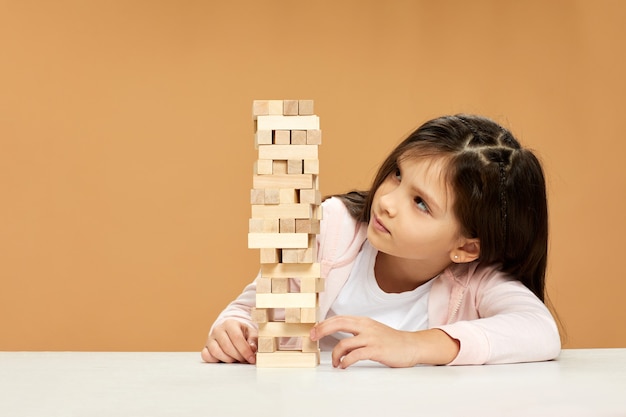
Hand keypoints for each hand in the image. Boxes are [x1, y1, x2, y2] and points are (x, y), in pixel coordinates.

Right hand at [201, 320, 257, 363]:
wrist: (229, 330)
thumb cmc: (241, 332)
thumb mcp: (250, 332)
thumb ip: (253, 339)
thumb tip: (252, 348)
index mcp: (230, 323)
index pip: (237, 338)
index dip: (245, 350)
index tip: (252, 359)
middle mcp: (218, 330)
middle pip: (227, 347)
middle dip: (238, 357)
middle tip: (244, 360)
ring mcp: (210, 338)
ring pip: (216, 352)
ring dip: (228, 360)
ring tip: (236, 360)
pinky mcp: (206, 347)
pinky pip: (206, 356)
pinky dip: (215, 360)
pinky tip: (224, 360)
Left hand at [310, 316, 459, 367]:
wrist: (411, 346)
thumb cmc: (391, 340)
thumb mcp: (372, 329)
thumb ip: (357, 329)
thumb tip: (337, 333)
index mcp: (363, 321)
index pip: (339, 318)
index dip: (324, 323)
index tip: (314, 330)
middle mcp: (366, 327)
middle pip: (338, 324)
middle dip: (322, 330)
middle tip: (313, 338)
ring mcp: (371, 338)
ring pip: (344, 343)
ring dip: (335, 355)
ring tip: (336, 363)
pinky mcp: (376, 350)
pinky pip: (355, 355)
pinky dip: (346, 361)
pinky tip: (344, 365)